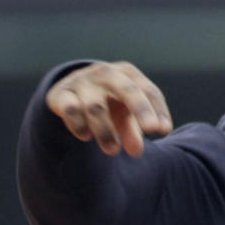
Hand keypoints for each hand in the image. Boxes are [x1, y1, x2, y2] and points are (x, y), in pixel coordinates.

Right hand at [45, 61, 172, 156]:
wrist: (72, 89)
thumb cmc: (109, 102)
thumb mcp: (125, 114)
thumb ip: (133, 131)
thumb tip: (136, 151)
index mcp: (128, 74)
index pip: (148, 90)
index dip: (158, 110)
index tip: (164, 131)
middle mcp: (106, 73)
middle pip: (127, 89)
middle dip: (141, 109)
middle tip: (151, 129)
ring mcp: (82, 82)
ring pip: (96, 106)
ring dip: (106, 131)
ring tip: (113, 150)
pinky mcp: (61, 94)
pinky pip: (71, 110)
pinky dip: (79, 125)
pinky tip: (85, 136)